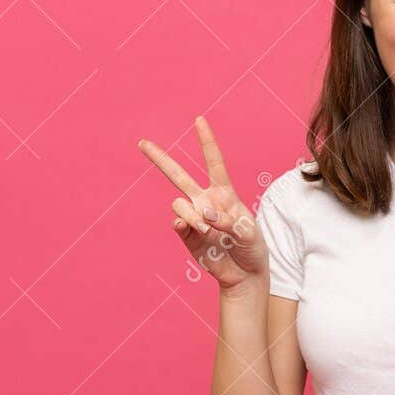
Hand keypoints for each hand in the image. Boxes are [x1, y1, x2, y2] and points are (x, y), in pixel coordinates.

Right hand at [138, 116, 266, 292]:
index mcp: (224, 194)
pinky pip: (178, 223)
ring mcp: (194, 218)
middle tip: (142, 143)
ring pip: (180, 204)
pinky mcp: (186, 235)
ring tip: (210, 232)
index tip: (199, 120)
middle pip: (179, 175)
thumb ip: (230, 222)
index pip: (214, 163)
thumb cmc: (252, 248)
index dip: (206, 142)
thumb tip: (206, 216)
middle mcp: (205, 201)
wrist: (244, 274)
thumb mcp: (249, 233)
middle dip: (160, 159)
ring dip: (194, 216)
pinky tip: (193, 230)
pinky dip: (185, 225)